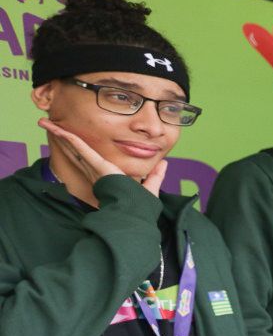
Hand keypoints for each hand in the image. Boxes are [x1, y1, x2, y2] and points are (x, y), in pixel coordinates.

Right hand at [40, 117, 166, 195]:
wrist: (134, 215)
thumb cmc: (139, 207)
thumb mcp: (149, 188)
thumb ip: (155, 176)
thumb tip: (164, 163)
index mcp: (105, 176)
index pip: (89, 159)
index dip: (78, 149)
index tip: (70, 139)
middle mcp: (95, 171)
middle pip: (76, 151)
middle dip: (62, 139)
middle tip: (49, 125)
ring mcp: (94, 168)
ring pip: (74, 147)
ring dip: (59, 134)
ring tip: (44, 121)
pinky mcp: (97, 165)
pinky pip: (80, 148)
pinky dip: (68, 137)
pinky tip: (57, 128)